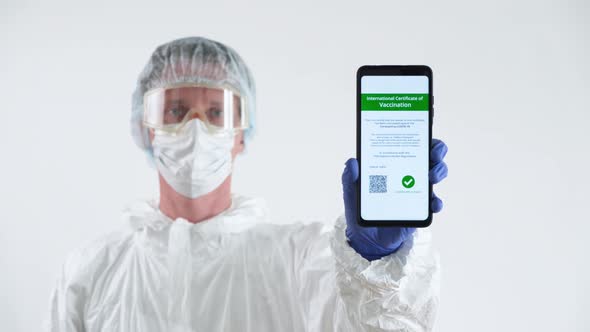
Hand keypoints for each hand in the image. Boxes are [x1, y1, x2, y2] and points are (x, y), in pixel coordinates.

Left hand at [342, 138, 447, 260]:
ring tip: (431, 177)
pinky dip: (436, 202)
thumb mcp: (352, 191)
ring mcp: (417, 191)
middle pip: (431, 157)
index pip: (413, 145)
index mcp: (395, 164)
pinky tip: (433, 203)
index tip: (425, 136)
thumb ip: (350, 177)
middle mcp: (410, 174)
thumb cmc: (361, 207)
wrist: (366, 236)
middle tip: (433, 155)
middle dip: (437, 151)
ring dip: (439, 172)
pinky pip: (434, 204)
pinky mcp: (420, 209)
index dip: (423, 137)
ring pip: (437, 175)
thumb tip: (352, 162)